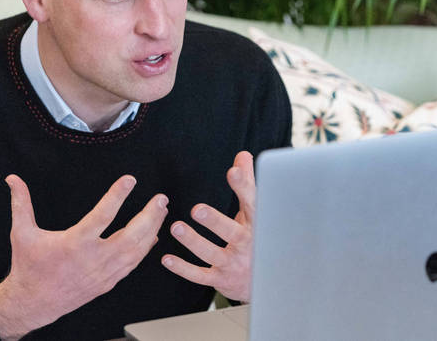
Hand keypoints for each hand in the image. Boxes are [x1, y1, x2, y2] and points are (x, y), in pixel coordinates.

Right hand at [0, 174, 167, 339]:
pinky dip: (144, 250)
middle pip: (131, 236)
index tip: (130, 180)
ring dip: (151, 230)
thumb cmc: (28, 266)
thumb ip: (20, 203)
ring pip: (136, 251)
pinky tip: (152, 235)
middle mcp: (93, 259)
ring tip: (161, 211)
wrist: (32, 303)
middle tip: (161, 198)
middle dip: (149, 216)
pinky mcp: (107, 283)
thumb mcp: (21, 233)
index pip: (103, 215)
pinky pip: (132, 265)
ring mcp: (103, 273)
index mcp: (74, 244)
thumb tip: (12, 179)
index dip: (118, 195)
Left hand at [161, 151, 254, 301]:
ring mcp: (233, 264)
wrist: (270, 281)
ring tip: (176, 227)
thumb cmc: (257, 238)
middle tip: (197, 209)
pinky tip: (167, 259)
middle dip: (215, 222)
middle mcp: (247, 245)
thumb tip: (242, 155)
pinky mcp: (220, 279)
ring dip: (193, 242)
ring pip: (212, 254)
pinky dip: (183, 268)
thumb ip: (247, 183)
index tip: (233, 171)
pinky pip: (200, 275)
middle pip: (232, 233)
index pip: (253, 203)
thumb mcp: (255, 212)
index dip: (244, 187)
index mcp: (257, 224)